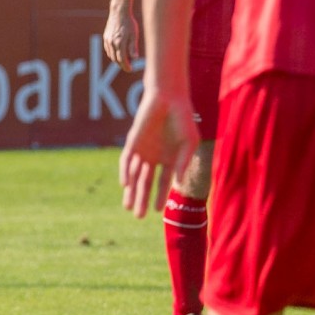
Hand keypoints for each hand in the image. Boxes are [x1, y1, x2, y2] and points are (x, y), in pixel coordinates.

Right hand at [102, 9, 141, 70]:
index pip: (122, 59)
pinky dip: (112, 54)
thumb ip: (133, 47)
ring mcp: (107, 40)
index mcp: (119, 43)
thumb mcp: (134, 35)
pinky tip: (117, 54)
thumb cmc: (129, 23)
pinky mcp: (105, 37)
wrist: (119, 12)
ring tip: (124, 62)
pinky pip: (107, 49)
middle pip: (115, 59)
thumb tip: (134, 58)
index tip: (130, 70)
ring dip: (116, 60)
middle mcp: (111, 43)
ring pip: (110, 55)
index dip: (126, 66)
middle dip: (121, 65)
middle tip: (128, 67)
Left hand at [118, 87, 197, 218]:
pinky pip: (127, 160)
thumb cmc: (183, 118)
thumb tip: (178, 182)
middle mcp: (154, 157)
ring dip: (131, 191)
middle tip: (138, 216)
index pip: (163, 182)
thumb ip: (184, 161)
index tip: (158, 211)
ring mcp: (142, 151)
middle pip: (146, 183)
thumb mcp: (189, 142)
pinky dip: (125, 172)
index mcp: (170, 159)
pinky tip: (126, 184)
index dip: (160, 196)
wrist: (168, 98)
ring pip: (134, 175)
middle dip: (142, 199)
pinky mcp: (132, 142)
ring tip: (129, 207)